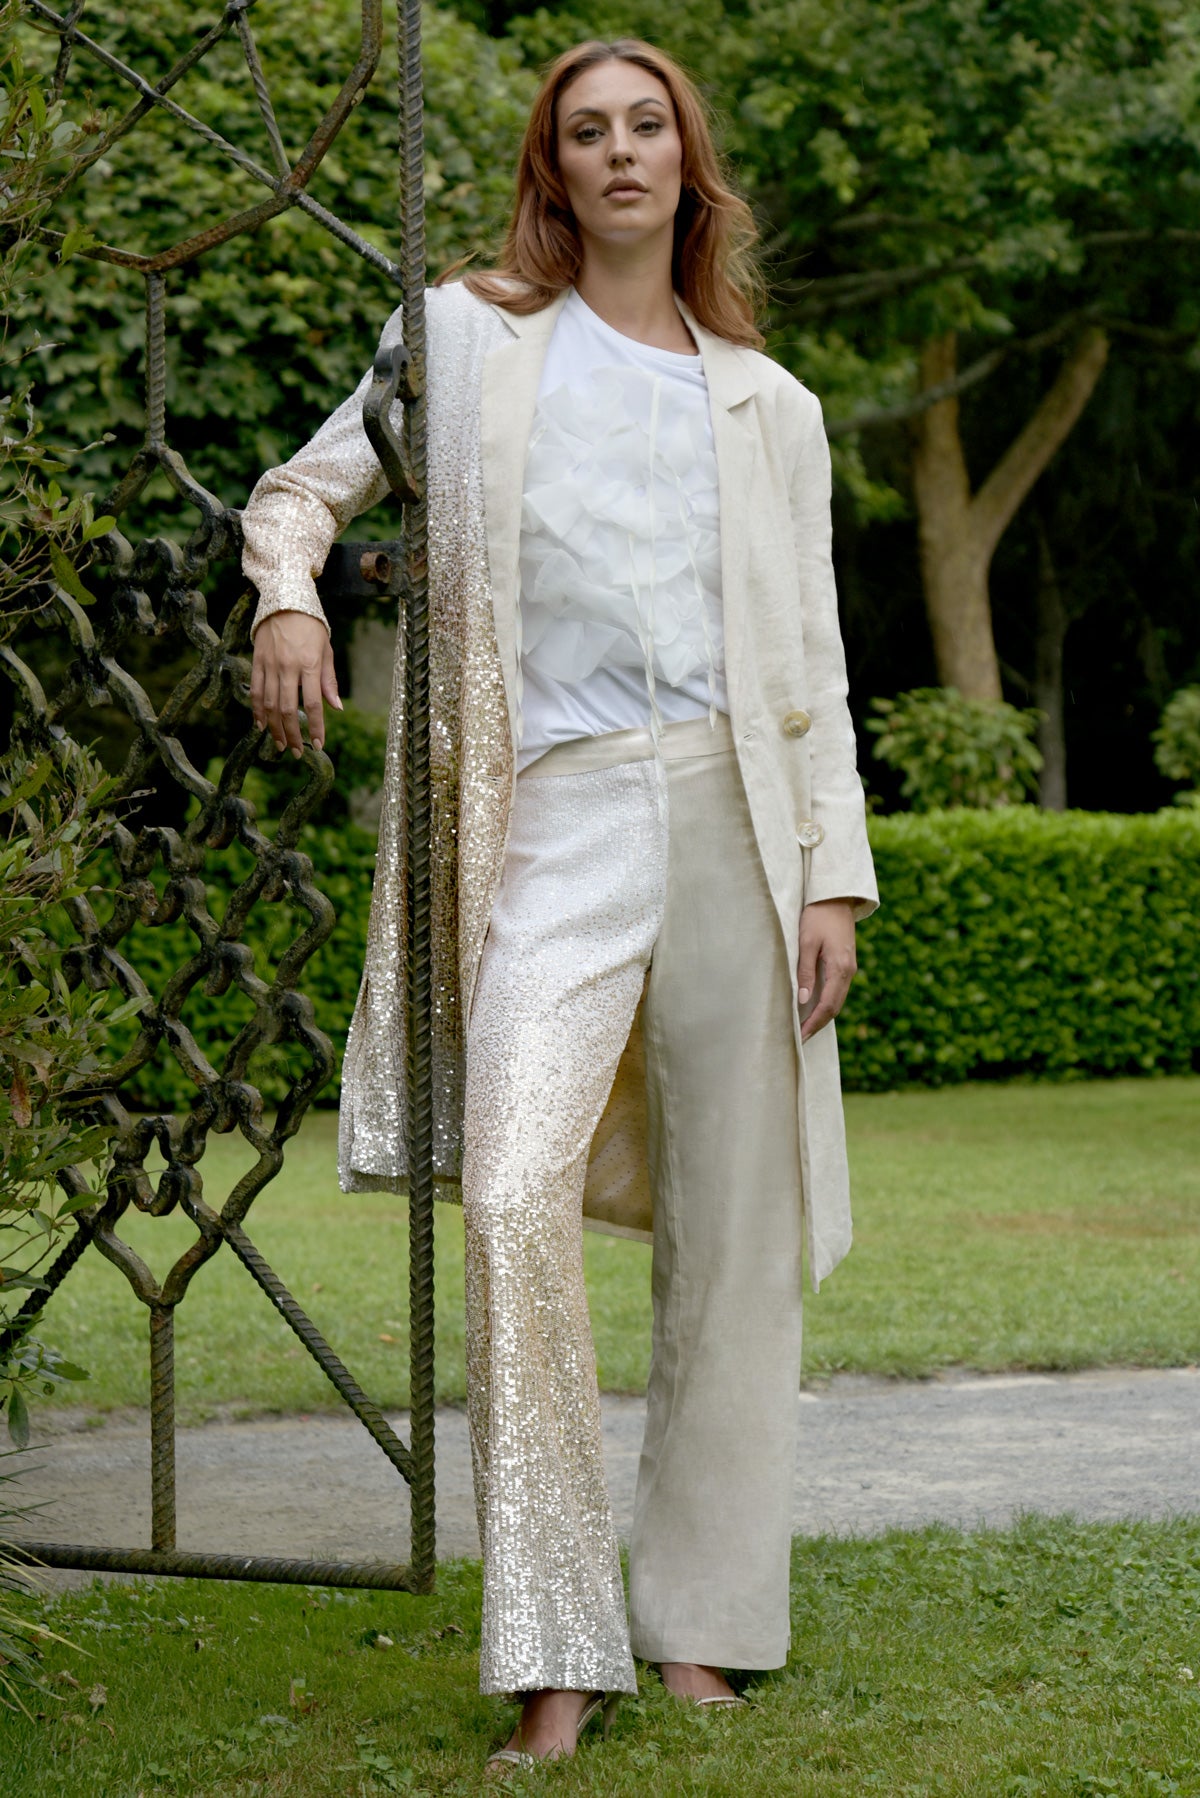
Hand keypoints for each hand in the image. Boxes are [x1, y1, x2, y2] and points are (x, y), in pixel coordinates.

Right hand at [249, 611, 341, 756]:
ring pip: (270, 704)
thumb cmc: (311, 625)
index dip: (316, 727)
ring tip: (280, 745)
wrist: (284, 599)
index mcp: (310, 663)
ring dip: (275, 728)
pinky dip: (257, 711)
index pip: (314, 703)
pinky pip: (256, 691)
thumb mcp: (326, 649)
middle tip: (298, 752)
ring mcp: (270, 664)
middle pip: (289, 709)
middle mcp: (288, 666)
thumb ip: (329, 680)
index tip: (318, 744)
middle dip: (293, 734)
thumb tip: (336, 708)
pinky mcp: (257, 661)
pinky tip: (261, 726)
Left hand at [797, 898, 856, 1041]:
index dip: (814, 1024)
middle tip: (800, 1039)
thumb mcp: (806, 942)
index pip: (828, 1005)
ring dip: (822, 1016)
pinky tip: (813, 1008)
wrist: (835, 897)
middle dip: (818, 1025)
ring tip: (805, 1028)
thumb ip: (805, 971)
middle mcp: (848, 972)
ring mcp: (849, 968)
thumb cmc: (818, 917)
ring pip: (837, 1000)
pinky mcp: (845, 964)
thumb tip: (803, 1000)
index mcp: (840, 968)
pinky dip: (826, 1003)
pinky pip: (837, 990)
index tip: (800, 1037)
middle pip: (835, 1007)